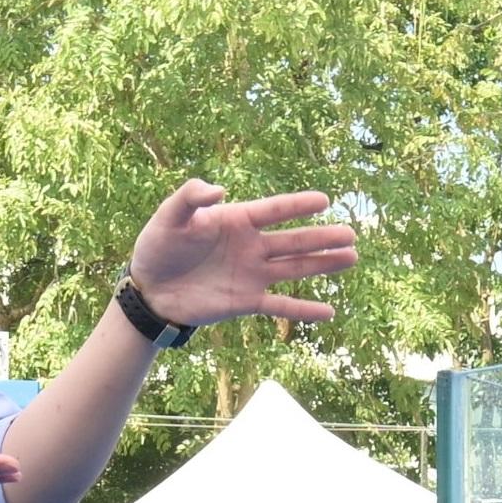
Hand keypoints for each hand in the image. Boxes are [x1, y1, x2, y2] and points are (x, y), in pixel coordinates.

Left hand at [125, 176, 355, 328]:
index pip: (274, 211)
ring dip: (323, 265)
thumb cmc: (157, 246)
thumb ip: (190, 198)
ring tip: (351, 258)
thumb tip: (220, 190)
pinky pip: (281, 305)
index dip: (298, 205)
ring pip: (295, 268)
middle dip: (322, 238)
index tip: (324, 200)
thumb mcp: (168, 216)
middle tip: (351, 234)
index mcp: (237, 221)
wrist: (149, 290)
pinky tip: (329, 312)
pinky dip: (304, 310)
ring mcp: (252, 274)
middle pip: (294, 241)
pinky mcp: (247, 301)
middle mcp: (251, 246)